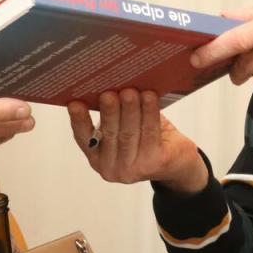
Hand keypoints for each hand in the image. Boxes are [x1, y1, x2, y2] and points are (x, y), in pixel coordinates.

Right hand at [67, 88, 206, 194]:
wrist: (179, 160)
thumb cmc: (146, 137)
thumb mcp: (124, 128)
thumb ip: (113, 114)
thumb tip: (107, 82)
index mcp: (98, 158)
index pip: (84, 138)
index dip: (79, 120)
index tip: (74, 103)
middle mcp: (112, 168)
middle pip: (109, 134)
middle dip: (109, 111)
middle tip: (109, 93)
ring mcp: (133, 169)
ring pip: (129, 134)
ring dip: (130, 110)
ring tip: (130, 91)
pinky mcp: (155, 164)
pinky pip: (150, 133)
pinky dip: (149, 112)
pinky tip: (149, 97)